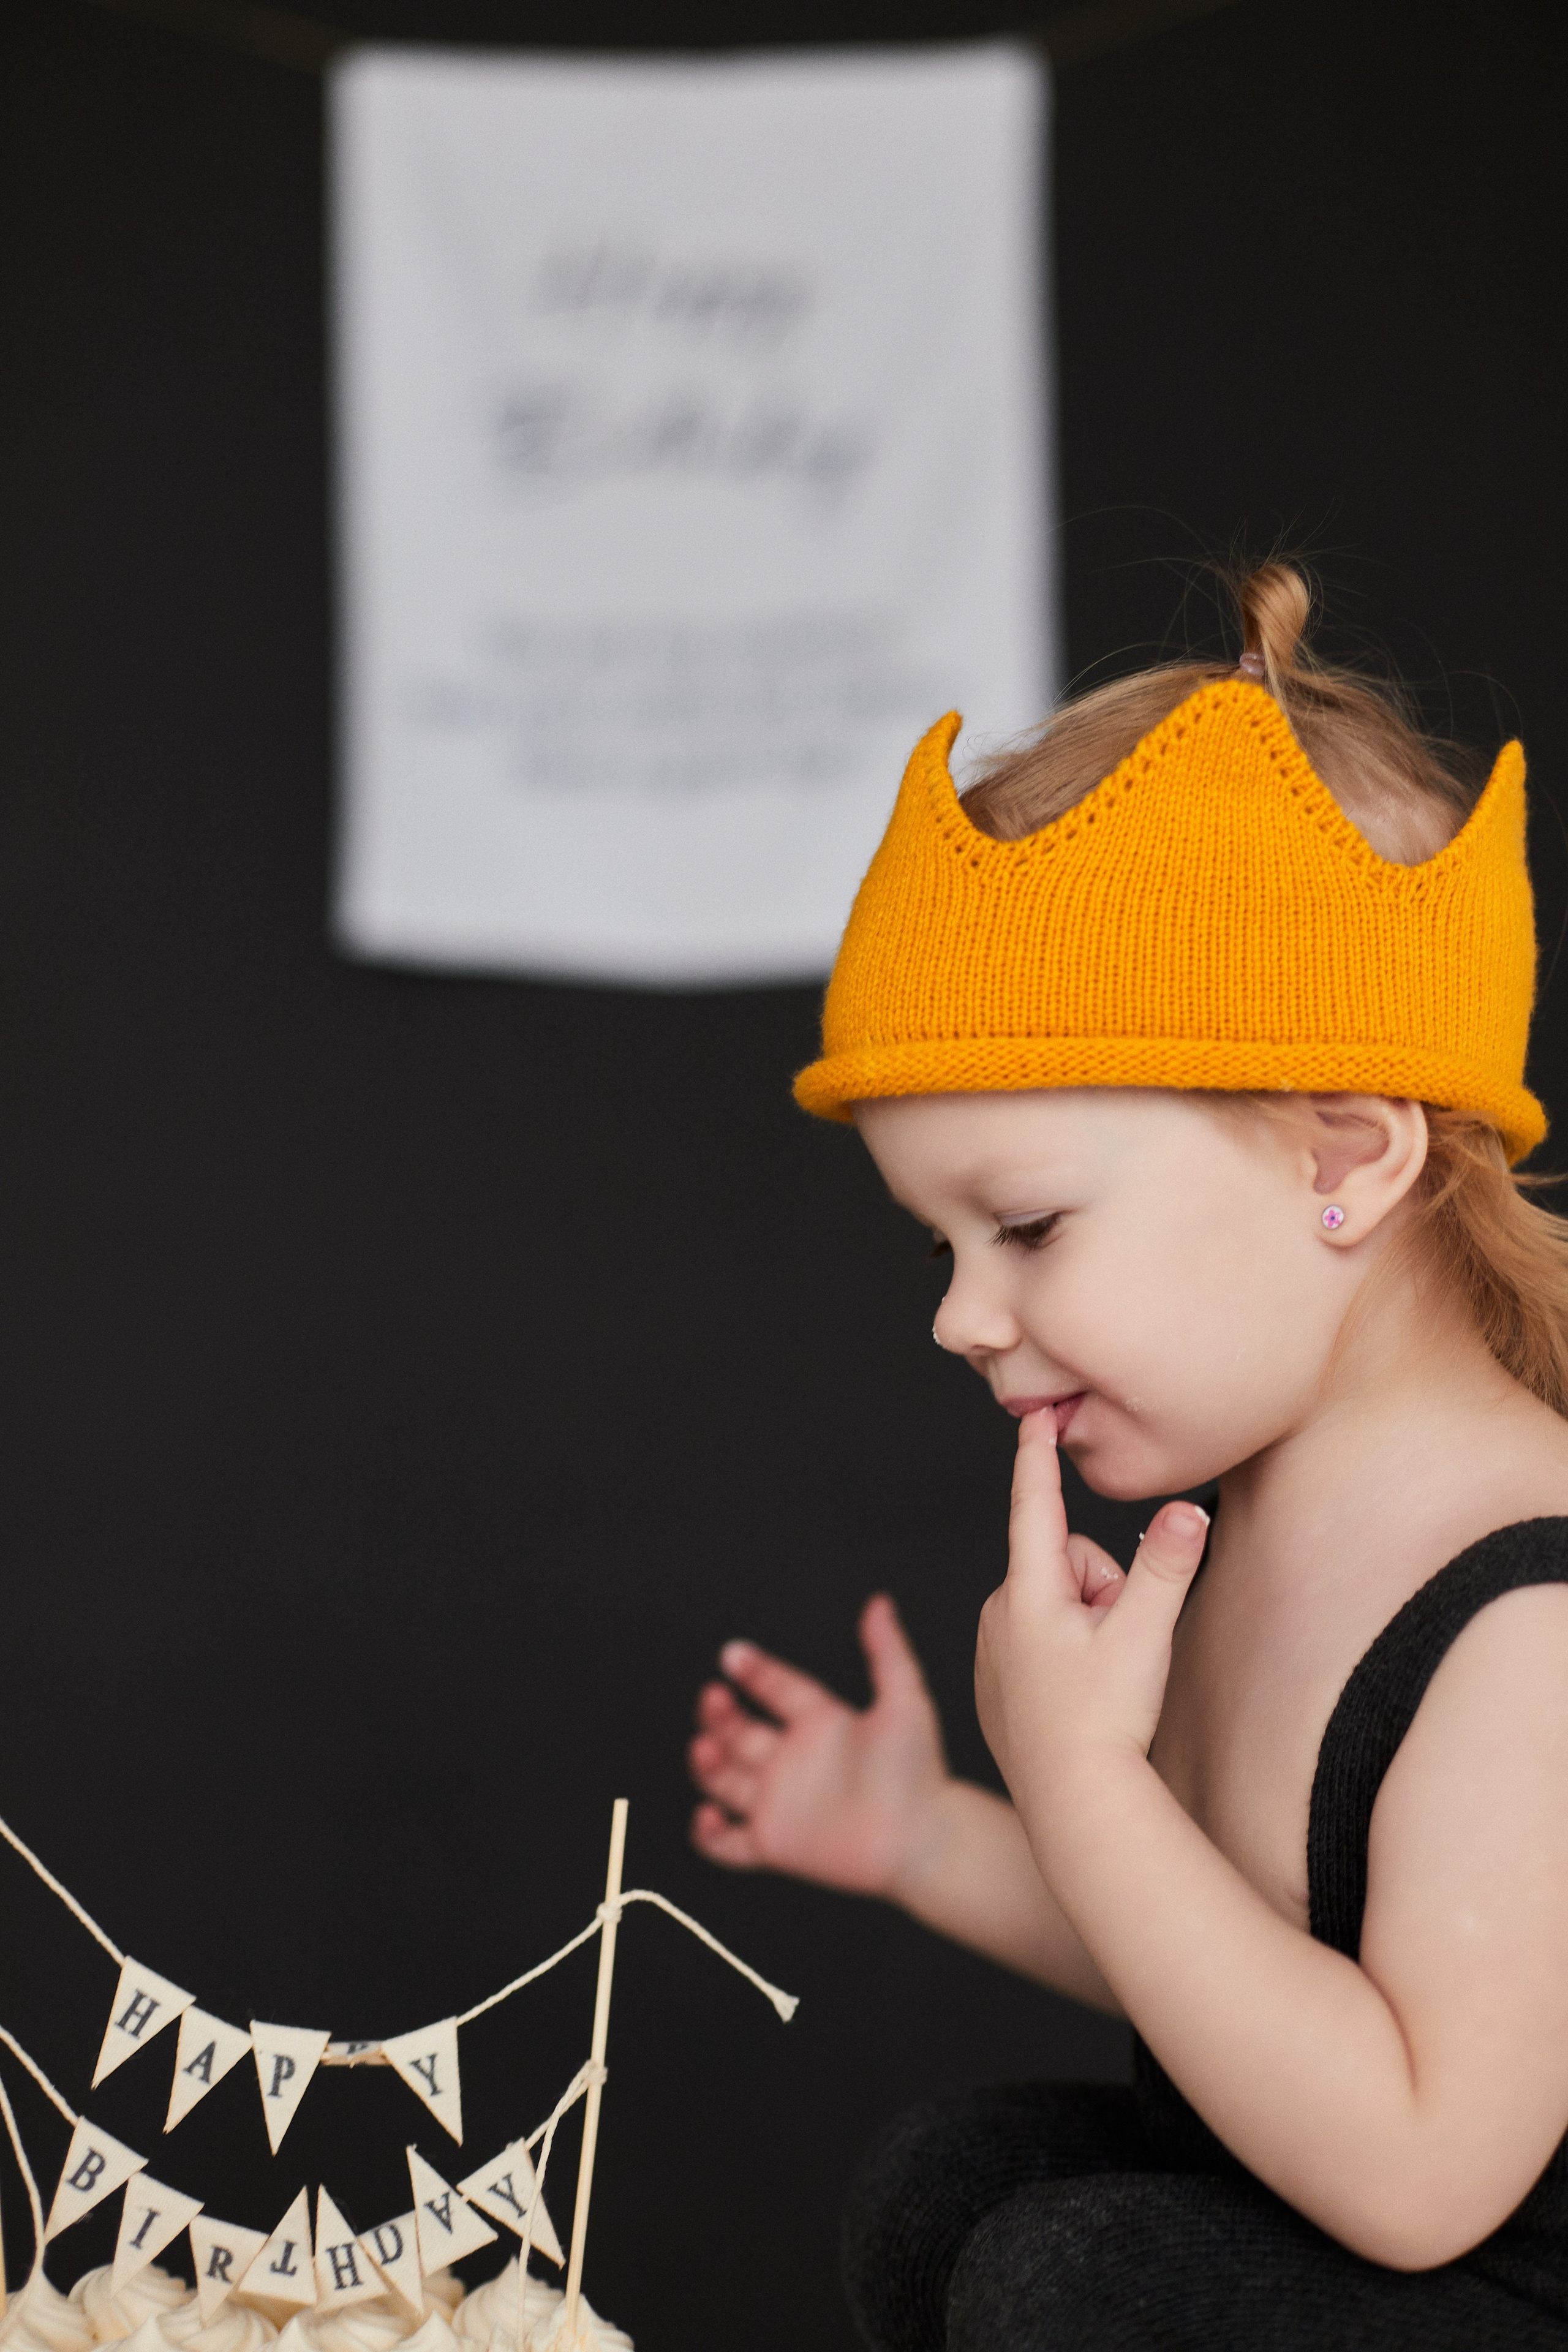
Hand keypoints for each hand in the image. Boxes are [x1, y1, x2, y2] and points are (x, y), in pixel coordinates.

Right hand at [688, 1597, 951, 1898]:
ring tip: (706, 1749)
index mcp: (819, 1723)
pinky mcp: (775, 1845)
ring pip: (724, 1780)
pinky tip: (708, 1814)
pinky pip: (727, 1846)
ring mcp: (780, 1803)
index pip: (776, 1688)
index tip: (733, 1655)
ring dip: (706, 1764)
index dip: (754, 1671)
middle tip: (714, 1699)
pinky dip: (708, 1834)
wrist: (926, 1838)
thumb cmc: (919, 1772)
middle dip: (720, 1715)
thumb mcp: (905, 1702)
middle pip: (739, 1732)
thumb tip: (878, 1601)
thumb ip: (887, 1652)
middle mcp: (793, 1760)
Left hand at [974, 1409, 1207, 1799]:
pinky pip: (1040, 1643)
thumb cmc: (1107, 1719)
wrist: (1071, 1805)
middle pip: (1067, 1565)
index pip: (1034, 1504)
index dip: (1037, 1455)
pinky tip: (1078, 1701)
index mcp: (1027, 1590)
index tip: (1034, 1414)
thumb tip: (1189, 1510)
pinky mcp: (996, 1684)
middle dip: (1103, 1589)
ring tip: (1099, 1680)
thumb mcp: (1144, 1634)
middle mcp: (998, 1612)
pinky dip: (1067, 1658)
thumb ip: (1166, 1566)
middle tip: (1118, 1645)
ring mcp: (992, 1650)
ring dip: (1089, 1626)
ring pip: (1058, 1605)